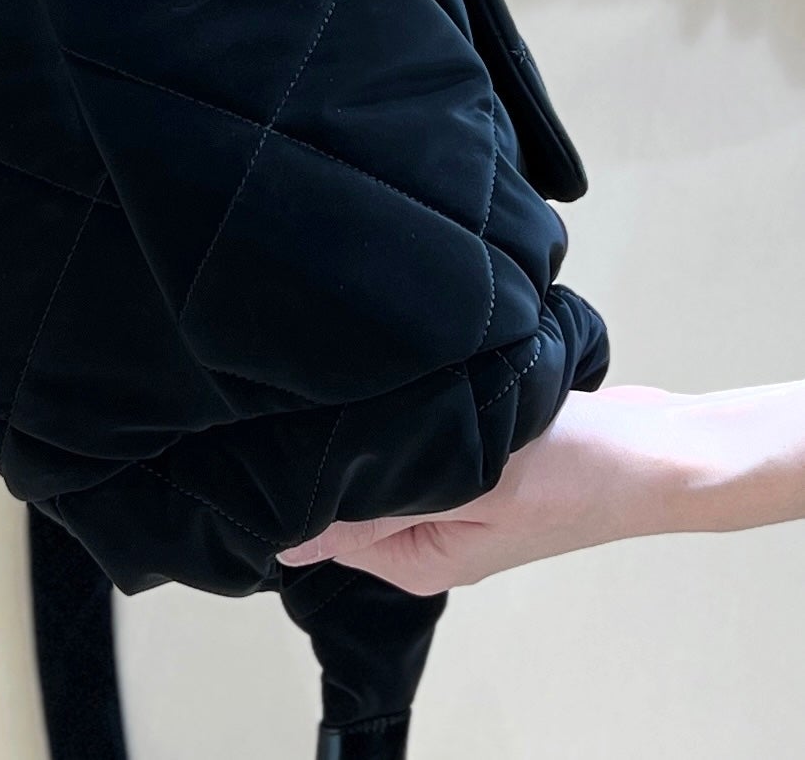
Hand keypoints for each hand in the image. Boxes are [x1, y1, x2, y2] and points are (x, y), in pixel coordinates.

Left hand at [276, 385, 691, 595]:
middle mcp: (427, 532)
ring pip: (379, 458)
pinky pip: (413, 438)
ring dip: (374, 425)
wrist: (653, 443)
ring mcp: (449, 494)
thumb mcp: (473, 487)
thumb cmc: (577, 471)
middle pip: (345, 491)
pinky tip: (408, 382)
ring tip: (378, 385)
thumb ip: (382, 509)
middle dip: (334, 448)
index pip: (321, 529)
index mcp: (417, 560)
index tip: (289, 432)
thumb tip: (289, 538)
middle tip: (330, 396)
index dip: (300, 482)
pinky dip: (407, 412)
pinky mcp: (467, 458)